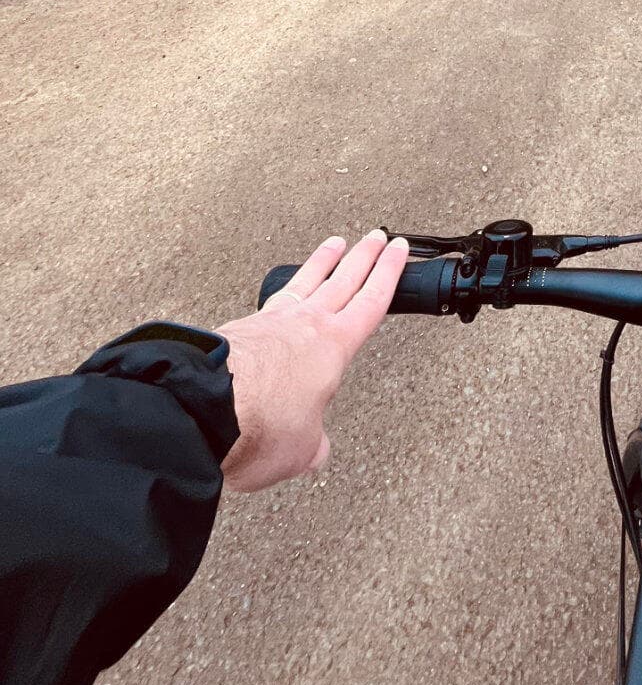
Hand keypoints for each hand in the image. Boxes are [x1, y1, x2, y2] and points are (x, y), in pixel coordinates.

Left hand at [217, 229, 408, 491]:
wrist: (201, 409)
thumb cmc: (257, 424)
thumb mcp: (302, 448)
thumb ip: (313, 443)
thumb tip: (315, 448)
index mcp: (333, 346)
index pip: (371, 299)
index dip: (388, 272)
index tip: (397, 251)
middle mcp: (305, 324)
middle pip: (343, 277)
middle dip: (364, 255)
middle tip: (376, 236)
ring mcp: (270, 321)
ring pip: (306, 280)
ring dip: (324, 260)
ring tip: (334, 244)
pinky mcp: (239, 328)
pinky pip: (271, 300)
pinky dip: (283, 290)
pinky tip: (281, 293)